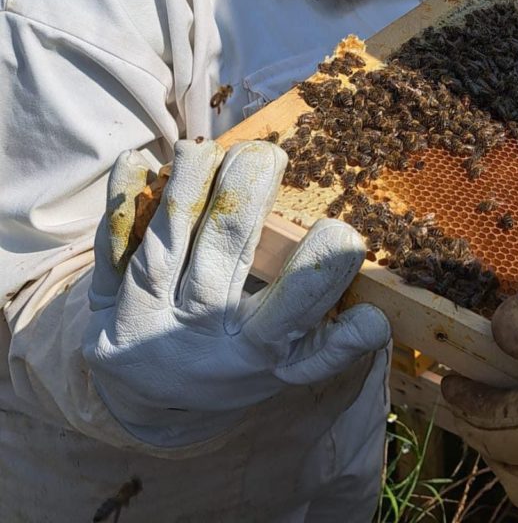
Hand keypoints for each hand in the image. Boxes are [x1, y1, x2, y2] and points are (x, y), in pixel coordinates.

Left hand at [85, 139, 389, 446]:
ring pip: (168, 240)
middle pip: (224, 249)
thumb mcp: (287, 369)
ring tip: (211, 151)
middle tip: (267, 155)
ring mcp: (147, 317)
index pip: (294, 306)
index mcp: (255, 350)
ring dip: (189, 185)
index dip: (320, 269)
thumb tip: (378, 320)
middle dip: (246, 192)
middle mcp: (200, 331)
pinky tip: (136, 161)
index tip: (343, 232)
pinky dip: (122, 201)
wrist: (148, 399)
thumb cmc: (236, 364)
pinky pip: (109, 246)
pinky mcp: (106, 302)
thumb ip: (333, 346)